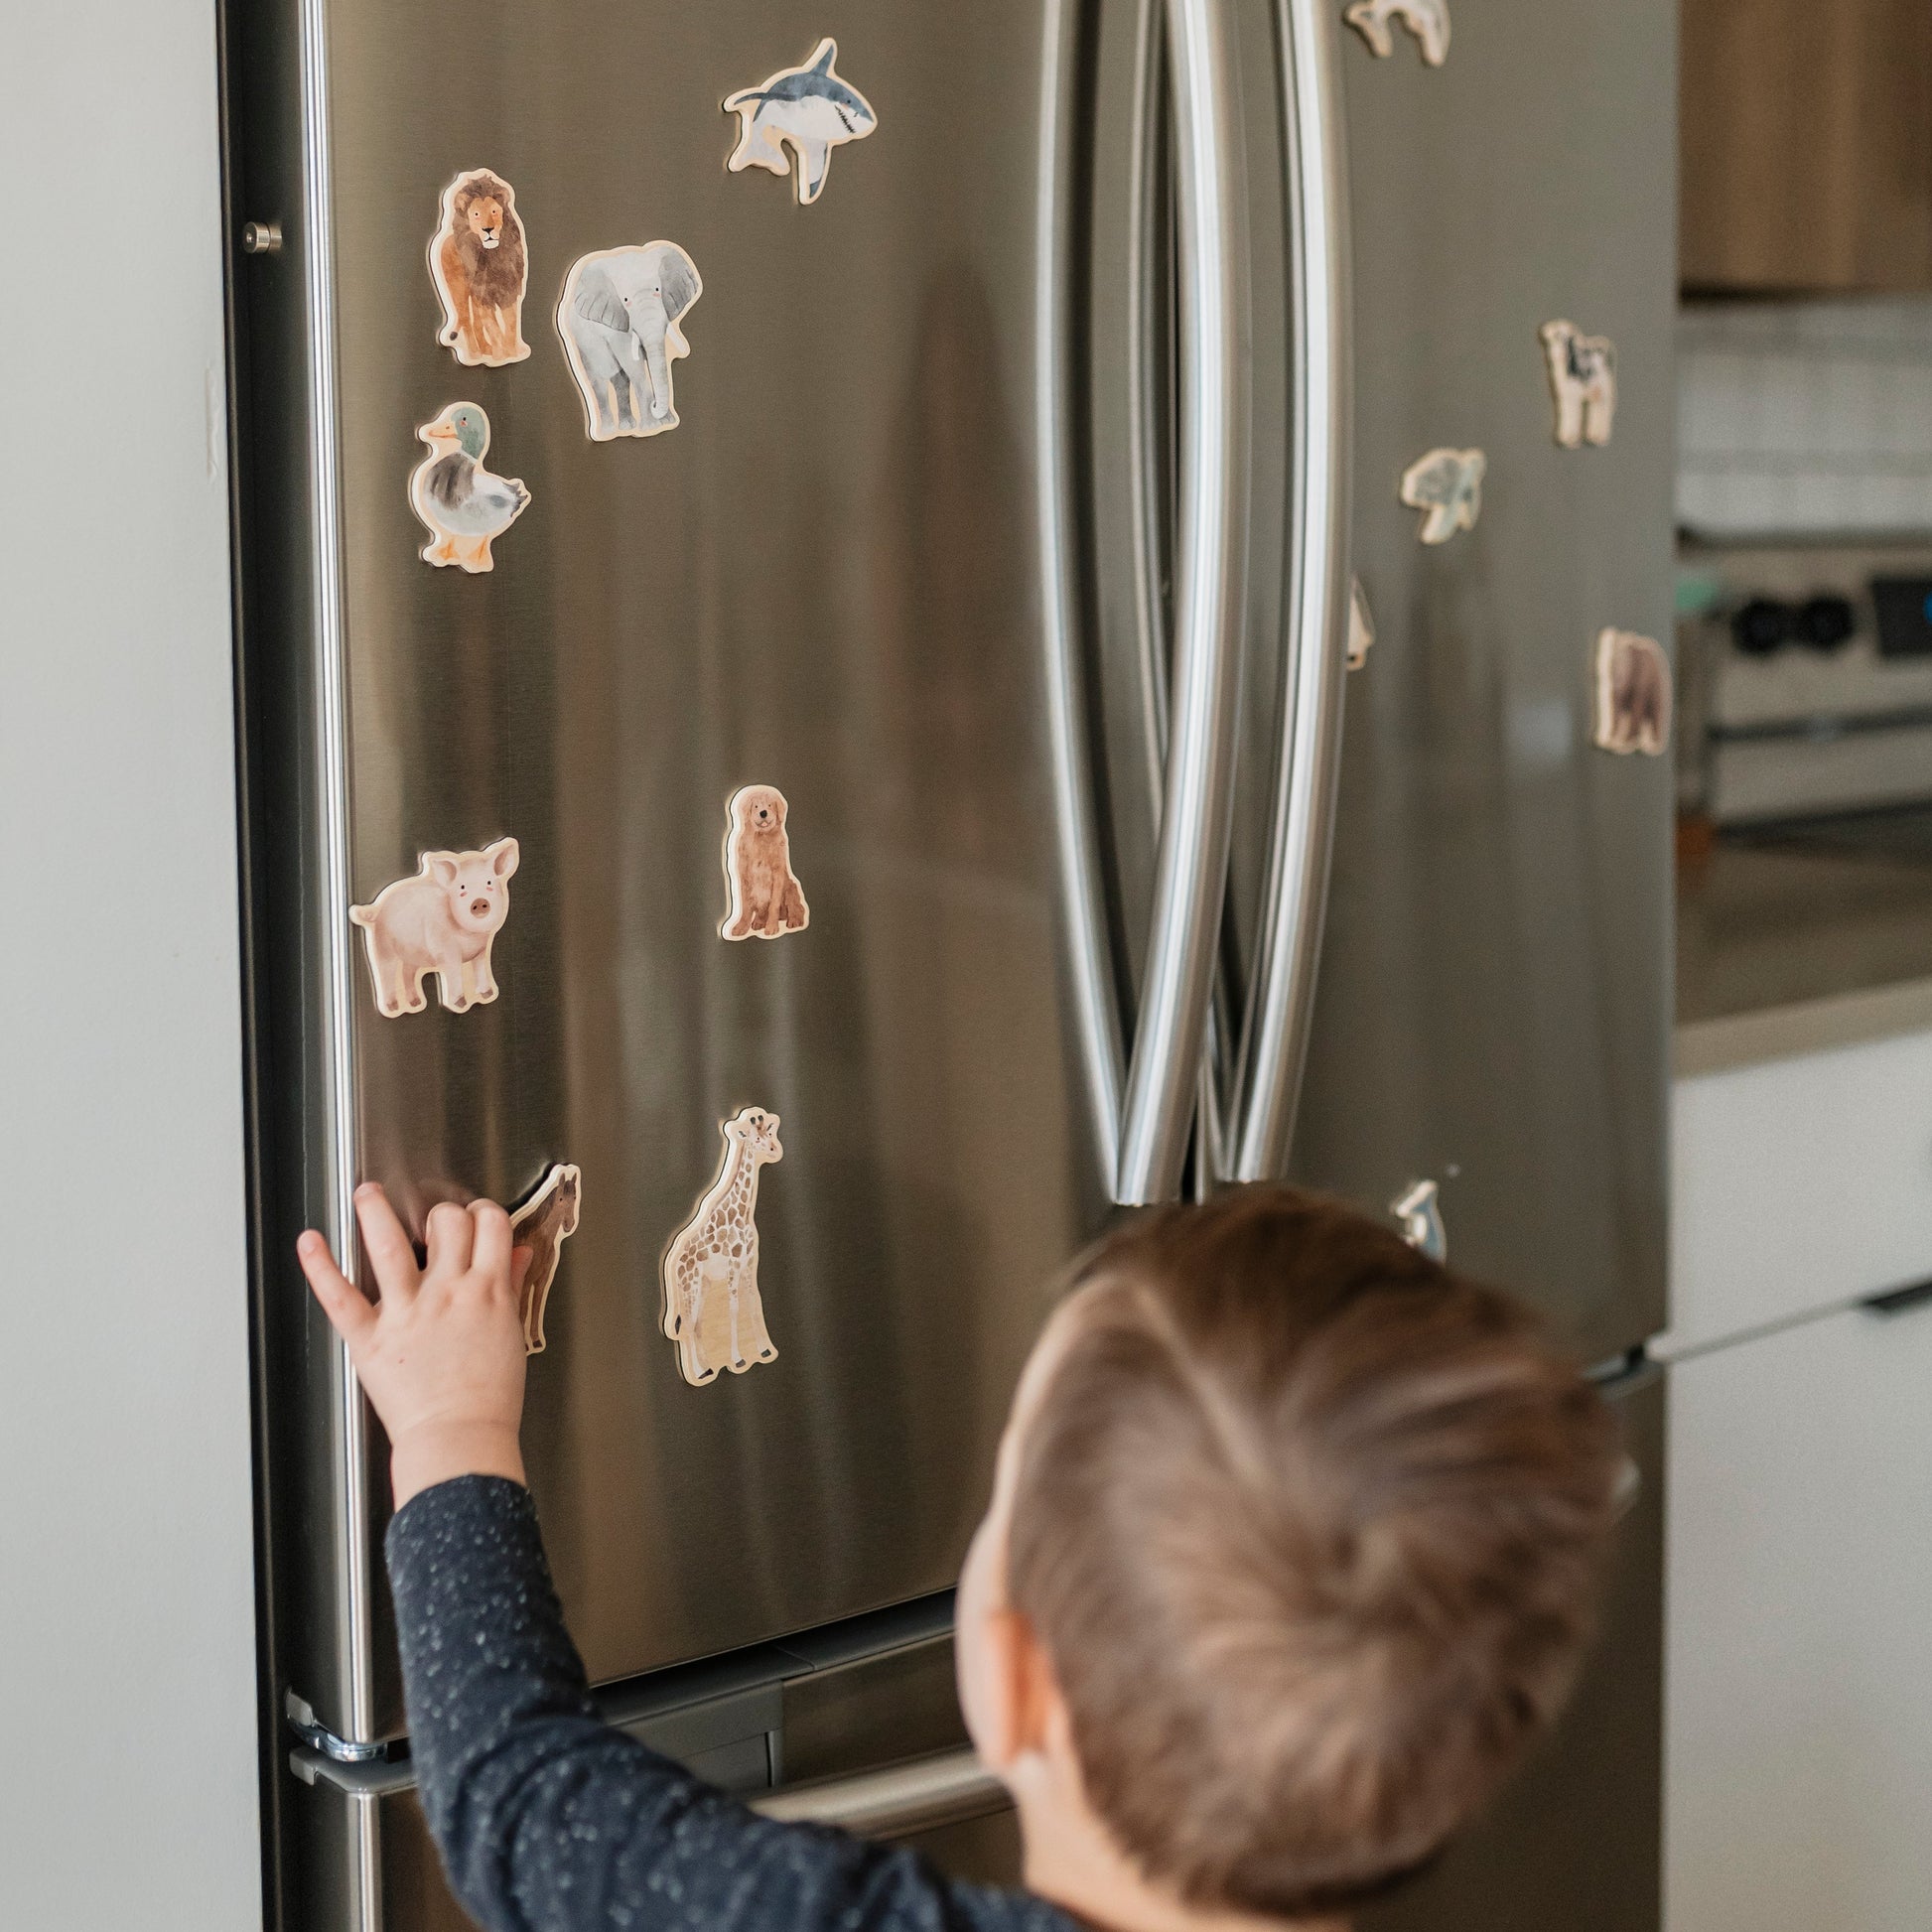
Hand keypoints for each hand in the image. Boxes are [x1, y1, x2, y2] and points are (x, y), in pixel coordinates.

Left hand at [298, 1183, 533, 1508]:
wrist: (460, 1441)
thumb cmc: (489, 1399)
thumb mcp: (511, 1334)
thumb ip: (512, 1286)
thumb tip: (518, 1254)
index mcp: (488, 1292)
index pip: (491, 1224)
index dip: (483, 1211)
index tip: (476, 1217)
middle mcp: (448, 1293)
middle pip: (447, 1223)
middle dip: (442, 1213)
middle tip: (432, 1221)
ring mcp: (407, 1312)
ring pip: (389, 1244)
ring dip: (374, 1210)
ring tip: (366, 1193)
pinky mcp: (371, 1338)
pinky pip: (341, 1296)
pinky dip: (321, 1266)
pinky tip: (311, 1242)